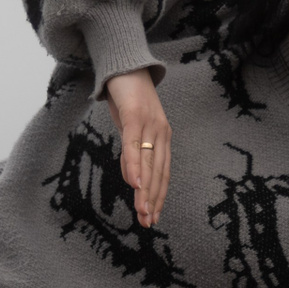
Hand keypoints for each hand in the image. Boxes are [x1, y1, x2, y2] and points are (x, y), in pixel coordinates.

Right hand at [102, 68, 169, 226]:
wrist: (126, 66)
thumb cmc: (127, 99)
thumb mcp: (129, 129)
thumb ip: (132, 153)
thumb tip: (131, 178)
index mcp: (162, 138)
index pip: (162, 173)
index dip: (159, 196)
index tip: (154, 217)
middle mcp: (161, 133)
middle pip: (158, 172)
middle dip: (153, 199)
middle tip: (148, 221)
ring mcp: (150, 125)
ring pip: (148, 163)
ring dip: (145, 189)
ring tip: (142, 211)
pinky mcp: (136, 116)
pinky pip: (134, 146)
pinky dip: (134, 166)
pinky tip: (134, 183)